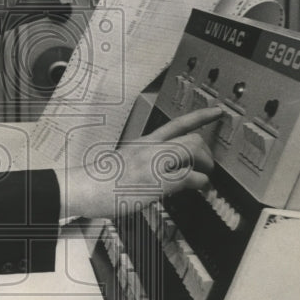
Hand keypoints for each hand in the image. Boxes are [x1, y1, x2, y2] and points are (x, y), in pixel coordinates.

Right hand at [58, 106, 220, 220]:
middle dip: (207, 152)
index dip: (200, 116)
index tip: (216, 112)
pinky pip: (189, 177)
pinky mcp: (156, 181)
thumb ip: (144, 162)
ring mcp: (154, 163)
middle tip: (209, 164)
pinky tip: (197, 187)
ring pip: (193, 150)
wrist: (83, 187)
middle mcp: (151, 148)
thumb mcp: (124, 162)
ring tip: (205, 176)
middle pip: (191, 137)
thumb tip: (160, 172)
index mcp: (143, 143)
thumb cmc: (98, 181)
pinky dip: (199, 182)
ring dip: (206, 165)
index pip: (177, 124)